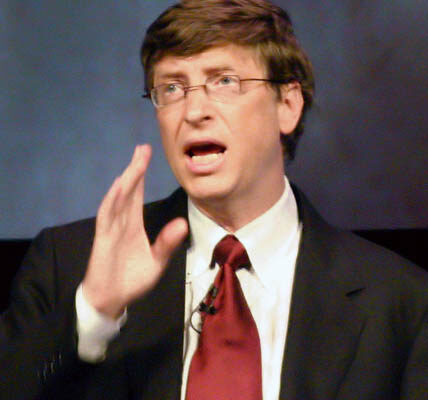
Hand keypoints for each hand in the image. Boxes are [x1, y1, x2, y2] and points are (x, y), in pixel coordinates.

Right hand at [82, 145, 187, 317]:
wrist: (112, 299)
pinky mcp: (104, 239)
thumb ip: (167, 243)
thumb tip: (183, 223)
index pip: (137, 194)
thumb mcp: (157, 261)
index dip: (141, 175)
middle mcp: (122, 221)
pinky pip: (107, 217)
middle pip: (129, 190)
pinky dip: (113, 201)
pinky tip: (120, 186)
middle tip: (143, 148)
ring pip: (119, 199)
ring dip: (127, 180)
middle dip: (135, 169)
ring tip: (136, 162)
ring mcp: (111, 229)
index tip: (146, 154)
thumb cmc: (132, 279)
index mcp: (133, 224)